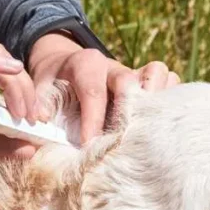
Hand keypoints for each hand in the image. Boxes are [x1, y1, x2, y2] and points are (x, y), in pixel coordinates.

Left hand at [27, 33, 179, 142]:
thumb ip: (39, 103)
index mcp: (85, 64)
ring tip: (150, 126)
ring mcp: (134, 72)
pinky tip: (161, 123)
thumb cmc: (53, 82)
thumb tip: (39, 121)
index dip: (93, 120)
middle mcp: (113, 66)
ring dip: (157, 99)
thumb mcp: (39, 88)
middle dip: (127, 111)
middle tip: (122, 139)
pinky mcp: (147, 82)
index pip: (93, 91)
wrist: (65, 65)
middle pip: (129, 80)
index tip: (89, 145)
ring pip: (157, 73)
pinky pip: (170, 81)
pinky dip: (170, 99)